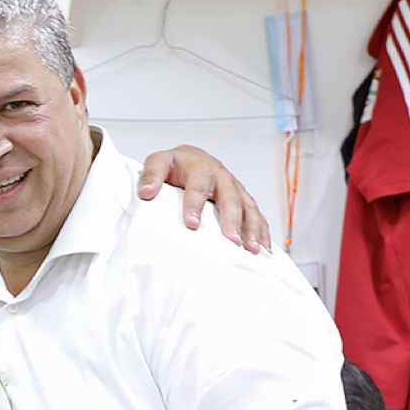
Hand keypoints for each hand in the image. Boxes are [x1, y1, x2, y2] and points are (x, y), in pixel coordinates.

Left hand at [137, 145, 269, 252]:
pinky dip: (262, 232)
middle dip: (231, 220)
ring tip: (252, 250)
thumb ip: (151, 175)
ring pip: (248, 208)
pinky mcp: (244, 200)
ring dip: (252, 229)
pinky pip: (257, 215)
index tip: (192, 225)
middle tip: (231, 241)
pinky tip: (263, 251)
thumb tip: (146, 193)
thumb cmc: (174, 166)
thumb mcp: (159, 162)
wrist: (192, 158)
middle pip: (230, 198)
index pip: (197, 186)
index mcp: (200, 168)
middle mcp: (222, 177)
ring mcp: (236, 188)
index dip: (195, 204)